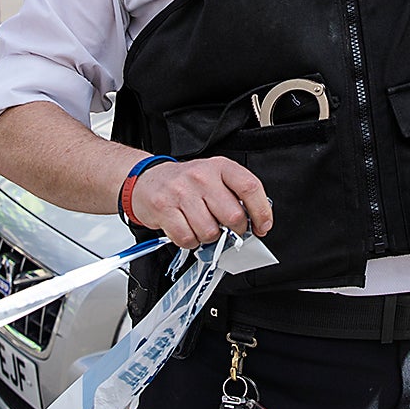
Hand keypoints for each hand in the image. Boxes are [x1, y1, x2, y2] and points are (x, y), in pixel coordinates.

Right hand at [130, 156, 274, 249]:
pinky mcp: (164, 209)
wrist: (147, 180)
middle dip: (235, 231)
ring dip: (209, 237)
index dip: (262, 212)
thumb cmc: (186, 183)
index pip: (250, 188)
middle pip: (233, 216)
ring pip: (210, 232)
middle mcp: (201, 177)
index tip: (263, 226)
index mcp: (220, 167)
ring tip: (201, 225)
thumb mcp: (214, 178)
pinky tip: (187, 229)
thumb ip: (235, 194)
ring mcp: (181, 192)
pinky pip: (188, 239)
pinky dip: (190, 241)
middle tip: (228, 229)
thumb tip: (256, 221)